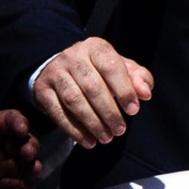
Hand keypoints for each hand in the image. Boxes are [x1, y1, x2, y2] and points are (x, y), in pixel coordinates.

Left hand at [0, 109, 42, 188]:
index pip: (10, 121)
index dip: (19, 123)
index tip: (21, 129)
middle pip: (23, 142)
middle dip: (31, 146)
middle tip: (28, 153)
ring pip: (24, 165)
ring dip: (32, 166)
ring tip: (34, 170)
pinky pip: (14, 188)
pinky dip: (22, 188)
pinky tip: (25, 187)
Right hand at [31, 37, 153, 148]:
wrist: (61, 68)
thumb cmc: (98, 71)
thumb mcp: (121, 69)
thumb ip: (138, 79)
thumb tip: (145, 93)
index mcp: (95, 48)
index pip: (111, 66)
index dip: (124, 90)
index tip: (133, 110)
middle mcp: (73, 57)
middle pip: (92, 86)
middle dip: (109, 112)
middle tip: (120, 130)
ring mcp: (55, 73)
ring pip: (74, 100)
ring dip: (92, 123)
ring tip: (106, 137)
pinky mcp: (43, 90)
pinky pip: (58, 112)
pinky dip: (74, 130)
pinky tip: (88, 140)